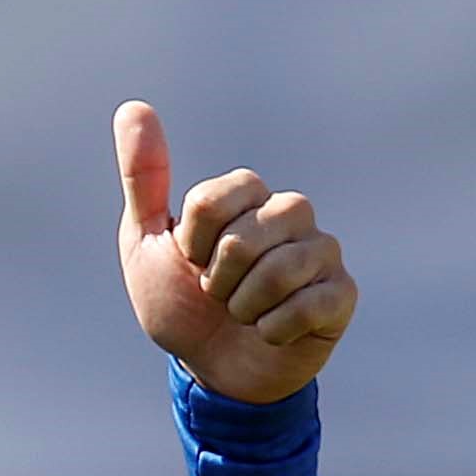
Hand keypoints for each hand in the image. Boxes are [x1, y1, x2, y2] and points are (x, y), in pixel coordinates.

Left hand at [115, 100, 356, 404]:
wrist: (210, 368)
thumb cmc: (180, 301)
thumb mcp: (145, 241)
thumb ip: (144, 177)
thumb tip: (133, 107)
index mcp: (248, 195)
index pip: (213, 199)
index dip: (191, 243)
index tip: (189, 261)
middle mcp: (291, 214)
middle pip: (247, 236)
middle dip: (216, 279)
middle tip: (217, 293)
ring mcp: (322, 252)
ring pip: (281, 269)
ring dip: (243, 305)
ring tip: (243, 312)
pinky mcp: (341, 294)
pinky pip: (307, 306)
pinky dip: (272, 329)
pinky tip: (270, 331)